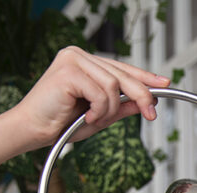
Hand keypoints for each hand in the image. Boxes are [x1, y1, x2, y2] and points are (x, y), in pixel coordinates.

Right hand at [13, 46, 170, 149]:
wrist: (32, 131)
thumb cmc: (60, 124)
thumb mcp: (100, 116)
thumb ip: (121, 107)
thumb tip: (145, 103)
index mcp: (85, 62)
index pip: (121, 68)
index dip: (145, 77)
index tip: (164, 84)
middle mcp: (78, 56)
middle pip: (123, 75)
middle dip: (141, 96)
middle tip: (151, 114)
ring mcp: (72, 60)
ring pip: (114, 86)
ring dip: (110, 110)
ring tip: (94, 119)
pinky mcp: (68, 71)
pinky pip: (101, 93)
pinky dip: (99, 110)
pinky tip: (85, 117)